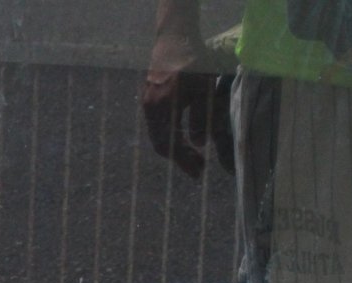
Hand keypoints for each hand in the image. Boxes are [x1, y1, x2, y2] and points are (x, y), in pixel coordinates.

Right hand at [142, 36, 232, 177]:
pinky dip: (170, 133)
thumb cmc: (193, 65)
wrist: (175, 41)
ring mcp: (147, 104)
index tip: (198, 172)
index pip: (168, 146)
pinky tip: (182, 133)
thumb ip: (201, 119)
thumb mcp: (204, 92)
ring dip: (175, 145)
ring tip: (193, 152)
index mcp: (161, 112)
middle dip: (180, 157)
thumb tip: (198, 144)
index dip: (183, 161)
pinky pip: (158, 123)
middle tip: (199, 166)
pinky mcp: (150, 97)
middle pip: (161, 143)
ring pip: (159, 134)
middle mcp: (150, 111)